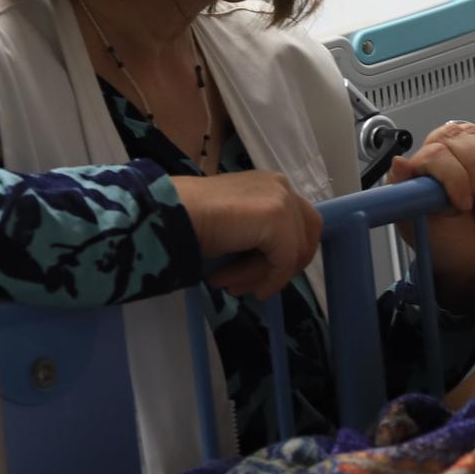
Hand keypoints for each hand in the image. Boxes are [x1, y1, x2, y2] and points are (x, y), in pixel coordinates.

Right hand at [173, 171, 321, 301]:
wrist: (170, 212)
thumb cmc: (190, 217)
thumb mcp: (235, 225)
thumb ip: (258, 235)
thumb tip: (272, 266)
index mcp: (271, 185)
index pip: (299, 225)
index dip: (283, 257)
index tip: (256, 279)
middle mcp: (281, 186)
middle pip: (305, 238)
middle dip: (281, 268)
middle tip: (251, 288)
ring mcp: (282, 199)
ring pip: (291, 253)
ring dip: (261, 276)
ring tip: (231, 287)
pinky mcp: (278, 218)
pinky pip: (285, 261)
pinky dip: (270, 280)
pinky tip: (245, 289)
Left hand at [389, 122, 474, 304]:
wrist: (470, 256)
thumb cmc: (441, 244)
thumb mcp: (417, 228)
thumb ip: (406, 198)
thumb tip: (398, 163)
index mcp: (413, 174)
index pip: (433, 154)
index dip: (453, 176)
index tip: (463, 205)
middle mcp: (433, 159)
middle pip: (453, 137)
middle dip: (472, 168)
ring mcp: (458, 155)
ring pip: (472, 134)